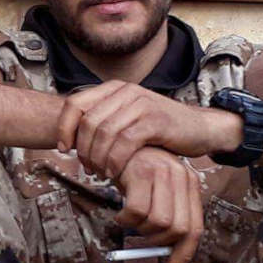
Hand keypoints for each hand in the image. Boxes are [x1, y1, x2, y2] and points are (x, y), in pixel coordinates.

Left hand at [56, 80, 239, 178]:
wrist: (199, 129)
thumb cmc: (159, 130)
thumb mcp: (127, 119)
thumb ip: (102, 123)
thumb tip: (68, 139)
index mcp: (113, 89)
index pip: (74, 104)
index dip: (63, 128)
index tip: (63, 149)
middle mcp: (125, 91)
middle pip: (87, 121)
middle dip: (83, 150)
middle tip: (87, 168)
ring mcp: (141, 104)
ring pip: (104, 133)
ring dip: (97, 158)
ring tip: (100, 173)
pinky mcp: (155, 120)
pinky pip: (125, 142)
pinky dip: (114, 161)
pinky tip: (114, 172)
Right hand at [114, 147, 203, 262]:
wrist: (115, 141)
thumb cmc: (133, 170)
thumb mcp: (156, 192)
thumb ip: (166, 217)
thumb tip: (168, 258)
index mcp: (189, 183)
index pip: (195, 228)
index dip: (184, 253)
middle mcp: (181, 176)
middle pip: (178, 228)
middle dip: (157, 241)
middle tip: (141, 235)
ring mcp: (163, 173)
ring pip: (158, 222)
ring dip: (139, 228)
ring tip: (129, 219)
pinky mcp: (142, 172)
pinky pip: (137, 212)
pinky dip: (126, 219)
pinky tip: (121, 213)